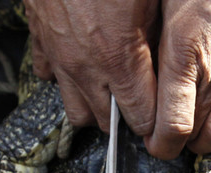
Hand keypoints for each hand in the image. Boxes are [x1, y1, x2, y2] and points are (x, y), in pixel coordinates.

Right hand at [25, 0, 159, 135]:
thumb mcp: (154, 1)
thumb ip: (161, 36)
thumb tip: (171, 63)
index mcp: (117, 56)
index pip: (141, 117)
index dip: (156, 121)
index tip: (166, 116)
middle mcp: (83, 65)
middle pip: (105, 121)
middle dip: (126, 117)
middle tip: (143, 100)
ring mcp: (58, 56)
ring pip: (75, 109)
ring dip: (95, 104)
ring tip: (112, 89)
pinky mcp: (39, 40)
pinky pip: (49, 77)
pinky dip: (66, 77)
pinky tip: (82, 62)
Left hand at [146, 0, 210, 158]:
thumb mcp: (162, 5)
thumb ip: (148, 42)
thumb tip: (131, 67)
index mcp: (185, 56)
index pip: (172, 128)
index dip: (159, 144)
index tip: (152, 142)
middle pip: (196, 135)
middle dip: (179, 141)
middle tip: (170, 132)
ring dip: (210, 139)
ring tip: (199, 133)